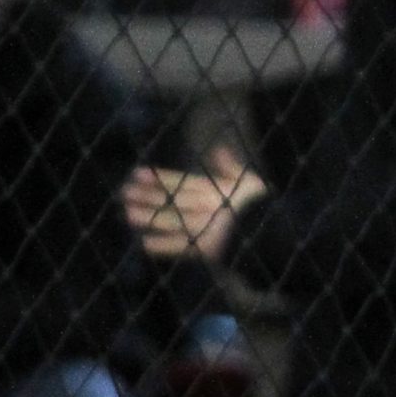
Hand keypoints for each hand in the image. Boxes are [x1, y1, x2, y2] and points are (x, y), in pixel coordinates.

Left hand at [122, 148, 265, 266]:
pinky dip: (164, 247)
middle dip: (148, 196)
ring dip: (150, 218)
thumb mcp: (248, 181)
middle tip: (125, 192)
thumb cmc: (258, 206)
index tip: (138, 173)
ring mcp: (206, 228)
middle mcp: (208, 207)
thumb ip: (230, 167)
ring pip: (173, 221)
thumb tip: (219, 148)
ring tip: (128, 214)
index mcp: (215, 190)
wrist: (271, 233)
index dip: (159, 178)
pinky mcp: (207, 248)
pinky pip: (182, 247)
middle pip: (173, 200)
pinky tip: (145, 245)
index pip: (182, 182)